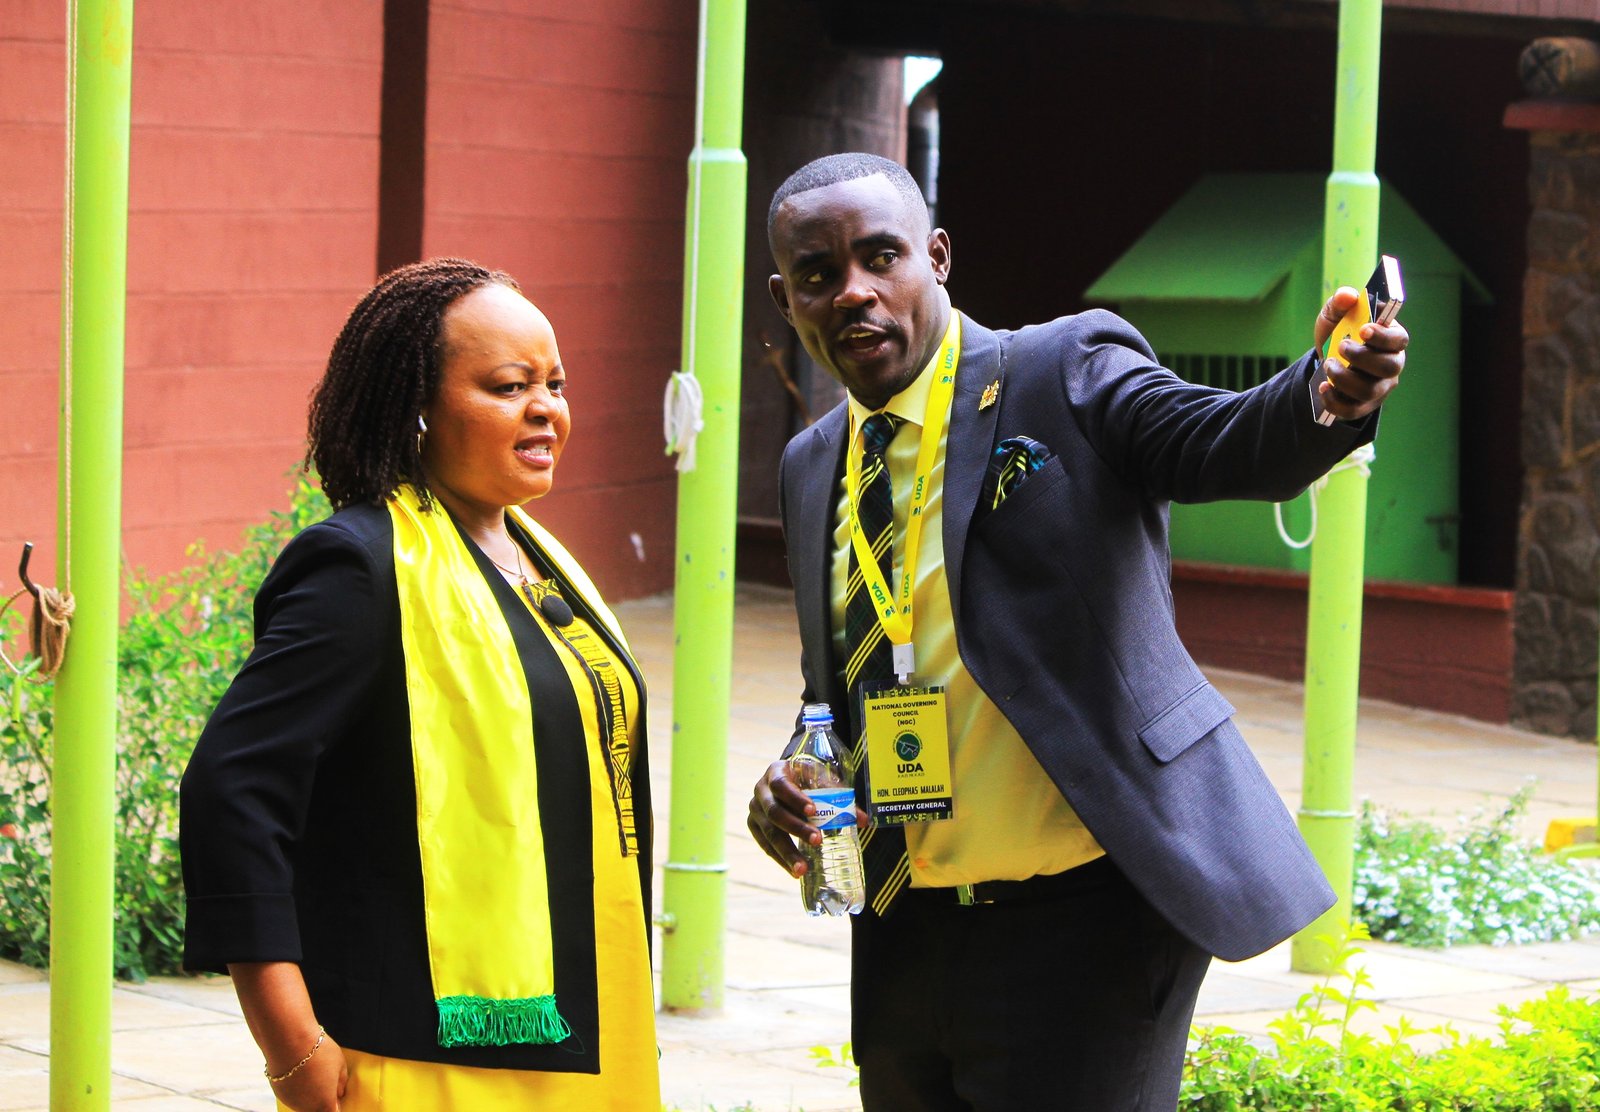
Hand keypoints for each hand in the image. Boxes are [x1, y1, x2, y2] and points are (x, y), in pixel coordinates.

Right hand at [268, 1029, 347, 1111]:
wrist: (289, 1042)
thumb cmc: (318, 1052)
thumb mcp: (340, 1064)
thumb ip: (341, 1082)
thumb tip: (340, 1092)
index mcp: (325, 1103)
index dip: (336, 1104)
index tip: (337, 1096)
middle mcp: (307, 1107)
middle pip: (317, 1109)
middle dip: (322, 1099)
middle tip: (325, 1079)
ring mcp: (291, 1101)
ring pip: (303, 1102)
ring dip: (309, 1093)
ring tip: (311, 1071)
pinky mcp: (279, 1093)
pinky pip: (292, 1094)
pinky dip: (296, 1087)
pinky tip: (298, 1071)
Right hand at [747, 760, 866, 876]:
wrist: (787, 779)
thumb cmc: (806, 778)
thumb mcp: (820, 779)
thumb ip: (840, 796)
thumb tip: (863, 820)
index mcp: (775, 772)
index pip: (781, 785)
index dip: (795, 798)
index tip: (813, 811)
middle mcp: (760, 791)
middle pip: (774, 812)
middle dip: (796, 828)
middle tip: (818, 840)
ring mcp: (755, 810)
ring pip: (769, 833)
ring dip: (787, 851)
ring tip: (803, 869)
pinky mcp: (754, 826)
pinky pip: (766, 846)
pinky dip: (780, 859)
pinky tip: (794, 871)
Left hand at [1312, 286, 1407, 421]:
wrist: (1325, 359)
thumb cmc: (1338, 334)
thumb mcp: (1334, 316)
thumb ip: (1340, 303)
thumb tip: (1347, 295)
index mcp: (1390, 338)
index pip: (1399, 339)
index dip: (1384, 336)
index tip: (1364, 330)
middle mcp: (1391, 364)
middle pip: (1388, 367)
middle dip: (1361, 357)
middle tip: (1340, 347)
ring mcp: (1379, 387)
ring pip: (1369, 390)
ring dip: (1344, 378)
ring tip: (1328, 366)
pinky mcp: (1364, 405)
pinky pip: (1353, 409)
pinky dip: (1335, 400)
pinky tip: (1324, 388)